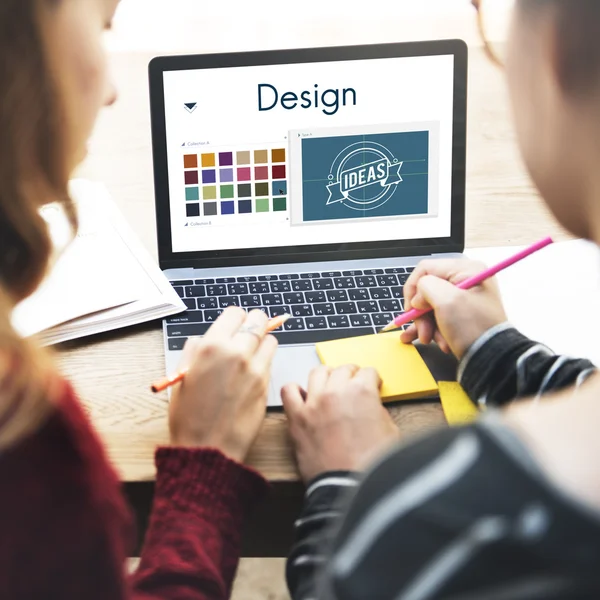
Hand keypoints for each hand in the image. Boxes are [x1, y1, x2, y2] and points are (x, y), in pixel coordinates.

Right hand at [169, 307, 277, 461]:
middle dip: (253, 323)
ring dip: (262, 342)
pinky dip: (265, 360)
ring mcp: (255, 368)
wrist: (208, 448)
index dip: (234, 318)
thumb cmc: (189, 416)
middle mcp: (237, 352)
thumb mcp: (181, 377)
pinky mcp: (267, 384)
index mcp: (212, 347)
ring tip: (250, 353)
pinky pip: (271, 361)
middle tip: (247, 332)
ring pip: (270, 339)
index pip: (235, 313)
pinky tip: (252, 372)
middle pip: (258, 320)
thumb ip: (194, 351)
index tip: (233, 325)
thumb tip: (203, 339)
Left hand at [282, 365, 398, 482]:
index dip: (372, 380)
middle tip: (353, 385)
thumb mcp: (390, 431)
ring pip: (317, 372)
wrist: (349, 488)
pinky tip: (303, 397)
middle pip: (343, 369)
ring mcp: (314, 403)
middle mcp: (336, 391)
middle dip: (351, 375)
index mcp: (362, 392)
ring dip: (326, 376)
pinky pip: (288, 391)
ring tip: (329, 386)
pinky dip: (295, 390)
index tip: (371, 385)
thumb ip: (378, 410)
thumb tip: (371, 406)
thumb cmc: (371, 465)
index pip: (368, 372)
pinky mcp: (297, 418)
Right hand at [400, 259, 507, 358]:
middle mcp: (466, 281)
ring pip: (430, 306)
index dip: (413, 289)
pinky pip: (439, 316)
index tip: (411, 309)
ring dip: (426, 324)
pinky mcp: (462, 315)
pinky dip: (432, 329)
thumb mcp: (447, 301)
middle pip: (427, 290)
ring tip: (430, 339)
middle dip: (421, 313)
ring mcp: (464, 299)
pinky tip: (428, 339)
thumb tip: (418, 297)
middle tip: (423, 331)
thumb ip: (425, 288)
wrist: (492, 359)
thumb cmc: (473, 328)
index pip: (425, 269)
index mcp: (466, 270)